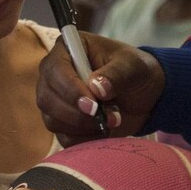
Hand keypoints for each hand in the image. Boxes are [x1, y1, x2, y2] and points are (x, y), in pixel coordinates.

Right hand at [36, 32, 164, 143]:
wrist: (143, 94)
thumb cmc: (134, 70)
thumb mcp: (133, 65)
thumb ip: (116, 73)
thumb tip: (97, 88)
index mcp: (67, 50)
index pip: (54, 69)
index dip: (70, 89)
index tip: (93, 105)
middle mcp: (54, 75)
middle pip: (46, 98)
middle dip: (76, 113)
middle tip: (106, 117)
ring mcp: (56, 101)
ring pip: (53, 121)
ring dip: (84, 127)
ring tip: (113, 120)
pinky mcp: (63, 123)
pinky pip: (64, 138)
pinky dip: (85, 139)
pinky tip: (104, 131)